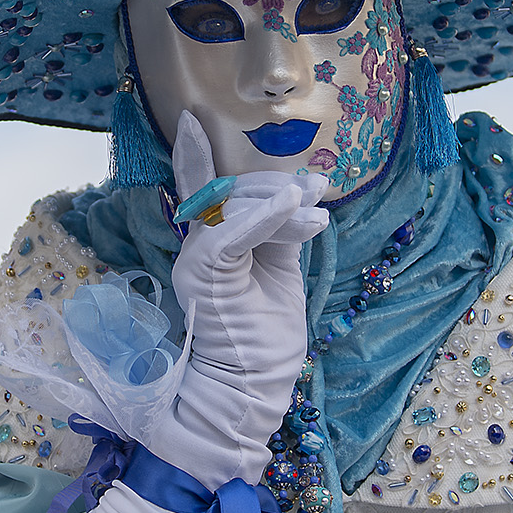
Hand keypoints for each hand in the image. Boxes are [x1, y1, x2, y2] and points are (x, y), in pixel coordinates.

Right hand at [144, 111, 325, 486]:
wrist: (247, 393)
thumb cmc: (263, 343)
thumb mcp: (281, 276)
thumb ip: (280, 236)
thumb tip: (299, 202)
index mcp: (211, 249)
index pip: (202, 191)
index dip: (196, 155)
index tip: (193, 119)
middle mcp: (196, 249)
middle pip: (233, 192)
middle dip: (279, 189)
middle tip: (317, 194)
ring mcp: (196, 261)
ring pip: (236, 206)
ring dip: (284, 203)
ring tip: (318, 214)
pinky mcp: (205, 274)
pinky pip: (233, 232)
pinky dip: (266, 217)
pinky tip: (298, 208)